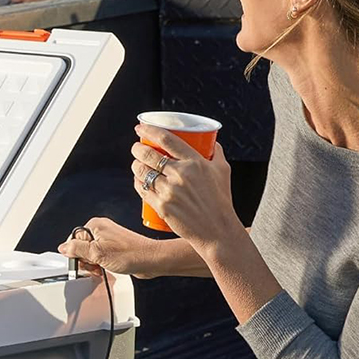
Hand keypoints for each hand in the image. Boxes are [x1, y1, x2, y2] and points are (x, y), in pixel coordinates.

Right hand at [58, 218, 161, 278]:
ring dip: (93, 264)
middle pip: (80, 247)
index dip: (76, 254)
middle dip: (85, 260)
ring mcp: (107, 238)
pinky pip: (99, 256)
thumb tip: (63, 248)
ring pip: (90, 254)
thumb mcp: (97, 253)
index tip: (84, 262)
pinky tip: (106, 268)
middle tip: (95, 265)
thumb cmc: (130, 254)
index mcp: (94, 225)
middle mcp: (101, 229)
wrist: (151, 260)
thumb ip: (77, 249)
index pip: (73, 240)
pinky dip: (100, 264)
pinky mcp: (113, 247)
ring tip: (102, 268)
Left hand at [131, 124, 237, 249]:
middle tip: (136, 147)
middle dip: (137, 148)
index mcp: (195, 162)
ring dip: (135, 165)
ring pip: (143, 172)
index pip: (167, 139)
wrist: (217, 230)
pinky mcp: (162, 206)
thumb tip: (211, 140)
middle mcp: (180, 175)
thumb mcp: (223, 171)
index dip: (149, 130)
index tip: (140, 128)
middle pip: (149, 155)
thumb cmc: (221, 200)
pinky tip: (137, 179)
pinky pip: (142, 189)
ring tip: (136, 163)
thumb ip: (216, 153)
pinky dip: (137, 182)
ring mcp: (169, 191)